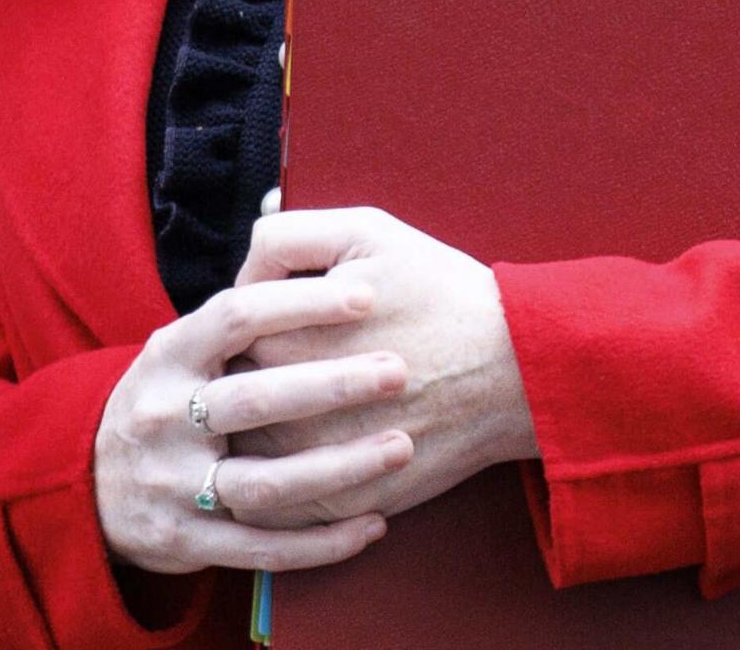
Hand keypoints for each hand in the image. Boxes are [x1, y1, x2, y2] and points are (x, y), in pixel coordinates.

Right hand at [94, 270, 418, 577]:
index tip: (369, 294)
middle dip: (333, 383)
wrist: (85, 486)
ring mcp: (174, 486)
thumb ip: (237, 312)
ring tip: (402, 446)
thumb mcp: (180, 346)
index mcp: (169, 356)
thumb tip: (295, 232)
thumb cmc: (166, 398)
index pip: (236, 315)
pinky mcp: (186, 543)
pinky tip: (375, 524)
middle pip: (257, 399)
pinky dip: (322, 542)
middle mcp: (165, 419)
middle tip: (400, 369)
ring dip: (340, 468)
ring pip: (266, 483)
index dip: (302, 302)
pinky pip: (263, 548)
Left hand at [225, 207, 536, 524]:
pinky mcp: (339, 502)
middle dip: (251, 384)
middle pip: (229, 401)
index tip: (284, 325)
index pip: (223, 340)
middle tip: (294, 370)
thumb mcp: (368, 232)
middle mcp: (282, 411)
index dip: (252, 327)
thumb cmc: (443, 293)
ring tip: (299, 414)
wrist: (516, 367)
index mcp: (276, 340)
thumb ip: (289, 235)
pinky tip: (309, 458)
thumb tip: (242, 260)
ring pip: (245, 459)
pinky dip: (282, 488)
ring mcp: (309, 465)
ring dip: (259, 438)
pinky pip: (280, 507)